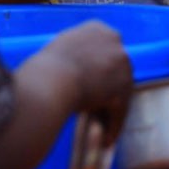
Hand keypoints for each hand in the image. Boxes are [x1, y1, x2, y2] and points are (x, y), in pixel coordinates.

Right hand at [43, 21, 132, 144]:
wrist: (50, 80)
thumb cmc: (44, 67)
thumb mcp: (60, 50)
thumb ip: (74, 54)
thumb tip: (75, 70)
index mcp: (97, 28)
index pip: (105, 51)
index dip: (100, 71)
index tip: (93, 86)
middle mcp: (114, 40)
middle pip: (116, 70)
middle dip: (108, 90)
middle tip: (98, 109)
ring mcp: (121, 62)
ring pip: (120, 92)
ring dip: (111, 112)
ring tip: (102, 130)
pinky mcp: (124, 87)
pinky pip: (120, 111)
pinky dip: (113, 126)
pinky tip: (106, 140)